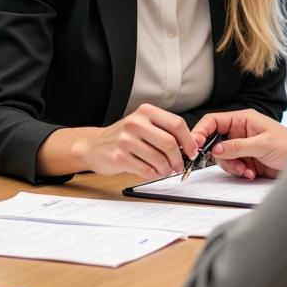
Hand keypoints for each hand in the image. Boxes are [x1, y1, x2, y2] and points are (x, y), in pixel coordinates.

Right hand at [73, 104, 198, 179]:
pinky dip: (153, 174)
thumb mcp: (144, 125)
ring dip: (166, 169)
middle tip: (178, 165)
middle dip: (178, 159)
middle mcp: (135, 123)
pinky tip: (151, 172)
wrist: (94, 145)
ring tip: (164, 170)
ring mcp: (125, 140)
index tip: (192, 151)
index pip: (176, 124)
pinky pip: (146, 170)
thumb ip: (165, 131)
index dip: (188, 140)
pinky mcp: (119, 157)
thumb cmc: (124, 137)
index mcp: (145, 112)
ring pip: (159, 159)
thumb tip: (190, 146)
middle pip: (169, 143)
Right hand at [191, 109, 286, 179]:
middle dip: (220, 155)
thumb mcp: (263, 144)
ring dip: (232, 166)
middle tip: (228, 162)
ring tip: (246, 170)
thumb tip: (215, 149)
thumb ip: (238, 146)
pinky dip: (238, 171)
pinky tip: (250, 173)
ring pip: (222, 157)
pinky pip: (231, 166)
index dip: (201, 131)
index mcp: (242, 119)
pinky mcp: (245, 159)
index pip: (214, 121)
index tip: (194, 144)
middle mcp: (239, 131)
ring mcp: (241, 146)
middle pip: (214, 141)